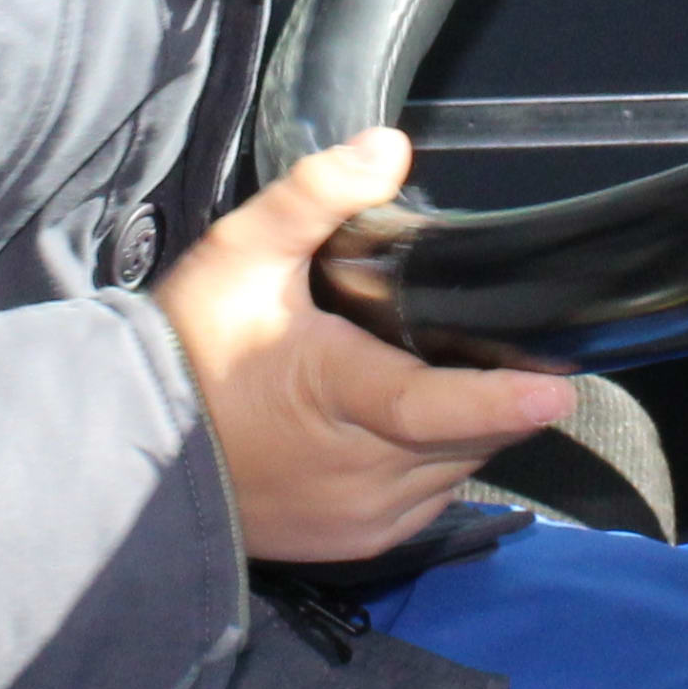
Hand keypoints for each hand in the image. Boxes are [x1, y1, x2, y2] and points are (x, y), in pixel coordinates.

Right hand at [149, 128, 572, 564]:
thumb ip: (315, 194)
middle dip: (492, 393)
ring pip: (458, 467)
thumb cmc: (188, 349)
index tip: (557, 388)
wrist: (129, 450)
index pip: (430, 404)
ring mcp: (358, 515)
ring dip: (467, 428)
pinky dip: (438, 461)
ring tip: (439, 376)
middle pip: (466, 433)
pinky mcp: (356, 542)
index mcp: (333, 396)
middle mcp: (355, 470)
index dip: (499, 400)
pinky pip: (431, 497)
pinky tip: (408, 424)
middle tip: (486, 344)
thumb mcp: (241, 252)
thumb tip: (387, 146)